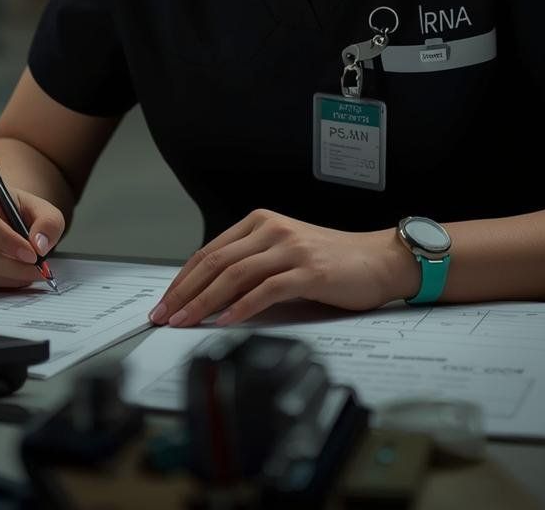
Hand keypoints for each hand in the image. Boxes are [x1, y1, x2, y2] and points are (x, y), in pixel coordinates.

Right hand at [0, 175, 64, 287]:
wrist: (0, 215)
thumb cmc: (17, 210)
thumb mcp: (42, 209)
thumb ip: (48, 223)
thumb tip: (38, 245)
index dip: (7, 240)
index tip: (32, 255)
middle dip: (9, 266)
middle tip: (36, 272)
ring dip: (3, 277)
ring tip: (27, 275)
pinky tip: (10, 276)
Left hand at [149, 210, 411, 327]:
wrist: (379, 260)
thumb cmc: (333, 263)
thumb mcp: (284, 255)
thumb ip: (251, 266)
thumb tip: (210, 296)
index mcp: (260, 222)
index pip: (210, 251)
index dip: (183, 279)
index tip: (165, 303)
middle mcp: (271, 229)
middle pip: (216, 262)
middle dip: (185, 292)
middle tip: (164, 316)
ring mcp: (290, 248)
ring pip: (235, 275)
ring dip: (205, 302)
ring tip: (186, 322)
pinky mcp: (308, 270)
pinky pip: (267, 289)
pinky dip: (242, 306)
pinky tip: (226, 321)